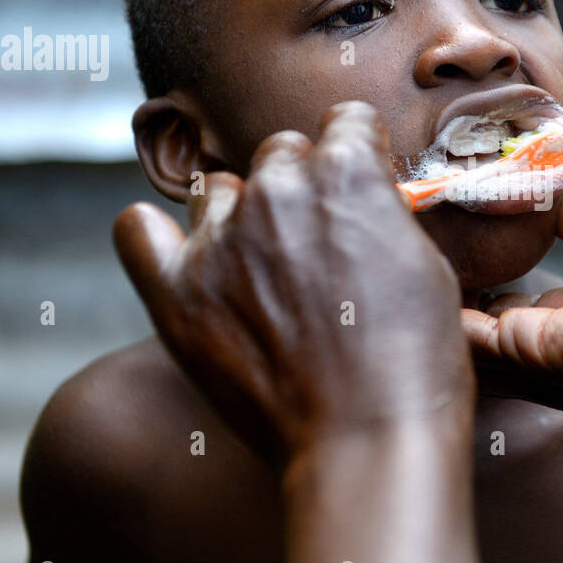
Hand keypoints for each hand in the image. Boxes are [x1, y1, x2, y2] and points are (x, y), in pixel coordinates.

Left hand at [113, 101, 473, 465]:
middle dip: (301, 186)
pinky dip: (154, 236)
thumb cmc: (414, 360)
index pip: (344, 122)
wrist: (365, 439)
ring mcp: (221, 238)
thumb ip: (382, 214)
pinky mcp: (176, 291)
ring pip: (219, 188)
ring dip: (240, 212)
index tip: (360, 185)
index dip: (358, 154)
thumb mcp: (425, 265)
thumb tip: (362, 204)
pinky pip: (137, 230)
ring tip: (260, 263)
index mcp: (346, 171)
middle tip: (317, 243)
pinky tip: (182, 255)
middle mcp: (277, 189)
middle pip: (280, 153)